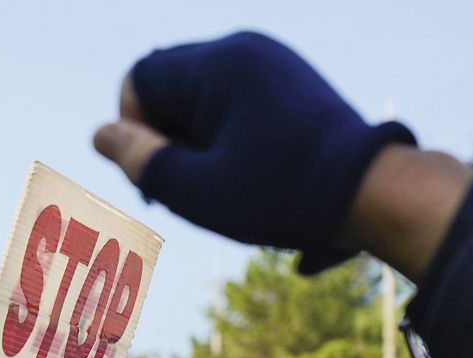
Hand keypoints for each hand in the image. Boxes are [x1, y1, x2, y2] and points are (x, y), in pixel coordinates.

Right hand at [92, 31, 415, 272]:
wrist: (371, 192)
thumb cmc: (279, 193)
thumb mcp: (194, 188)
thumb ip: (139, 159)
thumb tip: (101, 133)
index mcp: (218, 66)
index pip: (139, 80)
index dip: (133, 128)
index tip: (159, 170)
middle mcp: (244, 49)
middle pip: (168, 83)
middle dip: (161, 132)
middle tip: (185, 184)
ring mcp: (271, 60)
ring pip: (198, 92)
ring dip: (191, 134)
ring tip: (216, 179)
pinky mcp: (288, 78)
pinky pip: (231, 94)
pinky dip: (221, 127)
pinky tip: (240, 166)